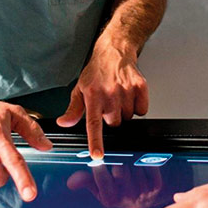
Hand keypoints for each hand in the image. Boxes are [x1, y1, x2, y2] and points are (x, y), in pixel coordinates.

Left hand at [57, 44, 148, 158]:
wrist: (114, 51)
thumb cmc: (96, 71)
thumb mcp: (80, 89)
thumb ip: (73, 109)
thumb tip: (64, 123)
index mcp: (93, 95)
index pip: (93, 123)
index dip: (95, 141)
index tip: (98, 155)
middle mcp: (110, 93)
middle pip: (114, 124)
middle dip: (111, 117)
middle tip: (107, 103)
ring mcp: (127, 89)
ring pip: (128, 118)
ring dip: (124, 111)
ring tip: (118, 96)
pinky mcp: (141, 87)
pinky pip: (142, 110)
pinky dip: (138, 106)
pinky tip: (129, 95)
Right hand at [66, 164, 163, 207]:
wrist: (144, 199)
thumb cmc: (118, 191)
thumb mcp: (99, 188)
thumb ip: (86, 182)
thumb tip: (70, 182)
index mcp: (110, 199)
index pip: (101, 176)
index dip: (99, 164)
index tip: (98, 156)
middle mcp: (126, 198)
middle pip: (120, 170)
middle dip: (118, 161)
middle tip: (118, 155)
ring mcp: (142, 193)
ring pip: (134, 167)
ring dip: (132, 160)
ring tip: (130, 158)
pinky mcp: (155, 187)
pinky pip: (149, 167)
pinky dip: (145, 161)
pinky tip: (141, 161)